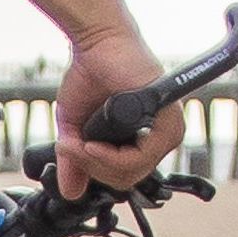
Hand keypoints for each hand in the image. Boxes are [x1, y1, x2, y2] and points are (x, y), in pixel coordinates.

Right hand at [52, 23, 181, 196]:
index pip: (123, 177)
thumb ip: (74, 162)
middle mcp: (159, 136)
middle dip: (92, 169)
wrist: (97, 44)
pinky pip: (140, 157)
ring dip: (98, 163)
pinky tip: (94, 144)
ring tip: (80, 146)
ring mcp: (167, 129)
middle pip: (128, 179)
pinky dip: (111, 156)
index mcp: (143, 139)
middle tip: (72, 151)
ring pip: (134, 172)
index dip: (93, 172)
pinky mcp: (167, 120)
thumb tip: (70, 192)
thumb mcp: (75, 129)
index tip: (72, 155)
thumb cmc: (92, 76)